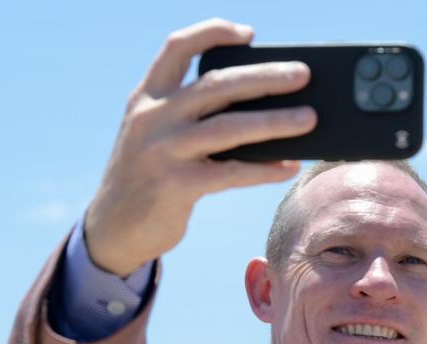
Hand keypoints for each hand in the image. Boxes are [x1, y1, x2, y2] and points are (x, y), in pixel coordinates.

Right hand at [85, 19, 316, 275]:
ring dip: (274, 122)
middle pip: (216, 85)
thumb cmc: (155, 174)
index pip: (177, 47)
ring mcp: (162, 151)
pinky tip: (290, 167)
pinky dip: (264, 169)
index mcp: (148, 96)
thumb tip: (270, 107)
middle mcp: (152, 117)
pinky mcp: (174, 186)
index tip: (249, 33)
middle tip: (304, 74)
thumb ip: (197, 116)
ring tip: (310, 118)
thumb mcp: (163, 135)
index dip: (213, 34)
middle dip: (264, 77)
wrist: (116, 226)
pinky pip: (231, 172)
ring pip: (228, 127)